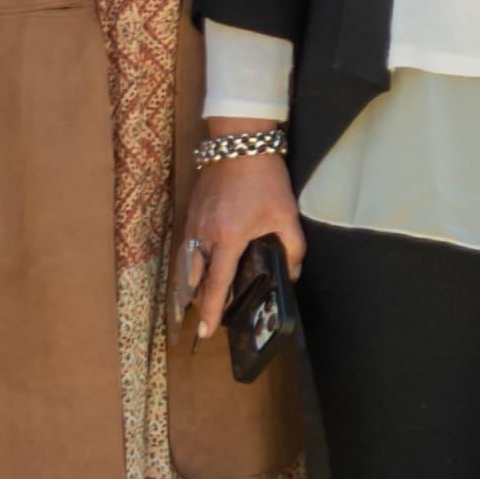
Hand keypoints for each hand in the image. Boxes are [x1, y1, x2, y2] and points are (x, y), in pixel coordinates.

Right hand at [178, 151, 304, 342]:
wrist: (238, 145)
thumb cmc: (265, 180)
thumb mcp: (286, 214)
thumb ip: (293, 248)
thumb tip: (292, 275)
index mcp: (228, 239)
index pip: (217, 284)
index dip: (211, 311)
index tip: (205, 332)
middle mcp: (204, 236)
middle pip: (196, 280)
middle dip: (201, 302)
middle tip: (210, 318)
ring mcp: (193, 225)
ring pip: (187, 266)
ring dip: (194, 285)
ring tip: (205, 299)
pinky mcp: (190, 215)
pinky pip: (186, 249)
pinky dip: (191, 265)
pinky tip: (200, 270)